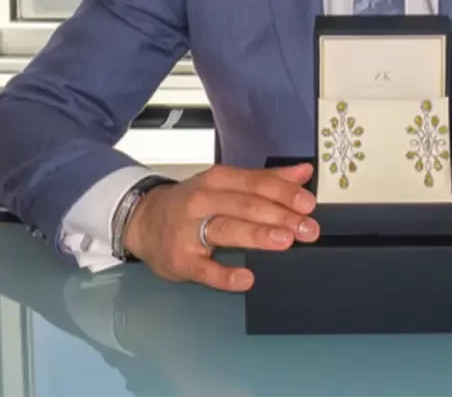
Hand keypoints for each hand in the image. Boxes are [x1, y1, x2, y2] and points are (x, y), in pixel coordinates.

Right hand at [124, 163, 319, 292]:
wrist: (143, 221)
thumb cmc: (191, 203)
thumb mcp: (226, 184)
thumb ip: (266, 180)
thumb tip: (303, 173)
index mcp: (218, 180)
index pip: (256, 184)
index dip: (284, 193)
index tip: (308, 204)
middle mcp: (203, 202)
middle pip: (246, 206)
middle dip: (280, 216)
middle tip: (307, 227)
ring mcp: (189, 232)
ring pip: (227, 230)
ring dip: (257, 235)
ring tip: (284, 240)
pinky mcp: (181, 260)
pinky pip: (204, 269)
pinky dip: (225, 275)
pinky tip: (246, 278)